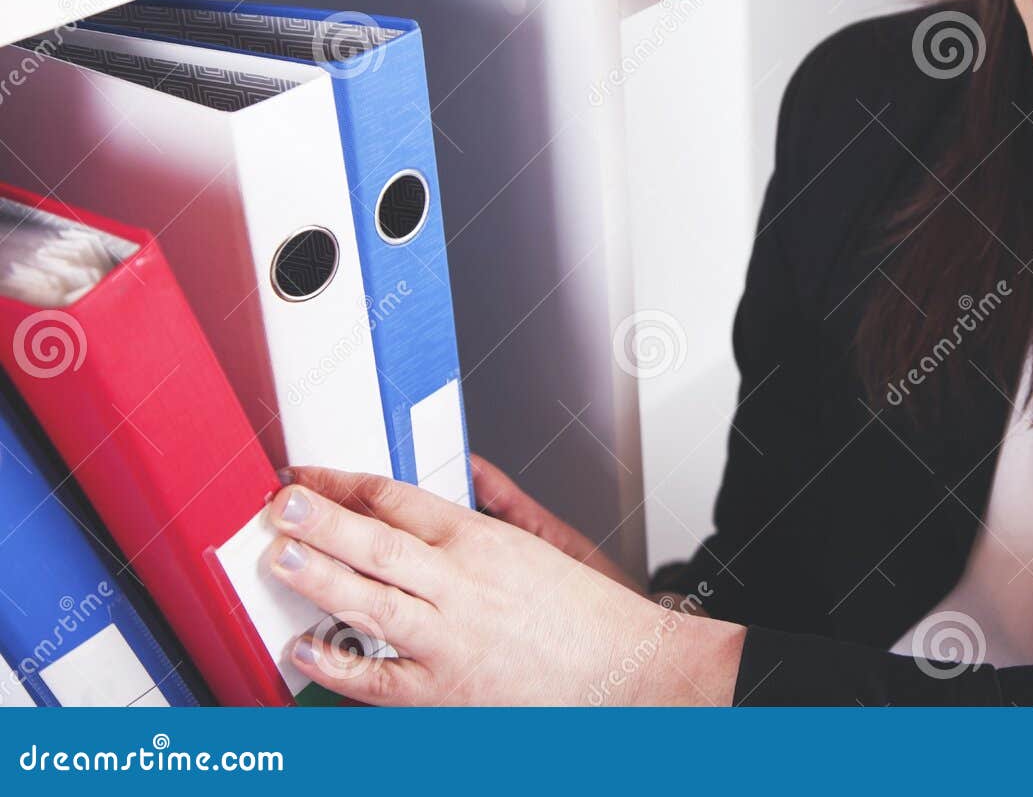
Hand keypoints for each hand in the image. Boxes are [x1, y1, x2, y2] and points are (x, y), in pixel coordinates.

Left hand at [266, 467, 745, 704]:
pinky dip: (335, 664)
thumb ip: (499, 503)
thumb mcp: (544, 541)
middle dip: (321, 519)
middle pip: (376, 540)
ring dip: (319, 576)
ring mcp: (448, 637)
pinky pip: (375, 677)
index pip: (398, 499)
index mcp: (481, 539)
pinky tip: (304, 647)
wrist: (626, 669)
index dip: (345, 484)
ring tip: (280, 557)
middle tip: (279, 503)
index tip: (311, 478)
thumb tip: (469, 470)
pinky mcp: (443, 689)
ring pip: (368, 601)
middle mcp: (460, 583)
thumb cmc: (587, 613)